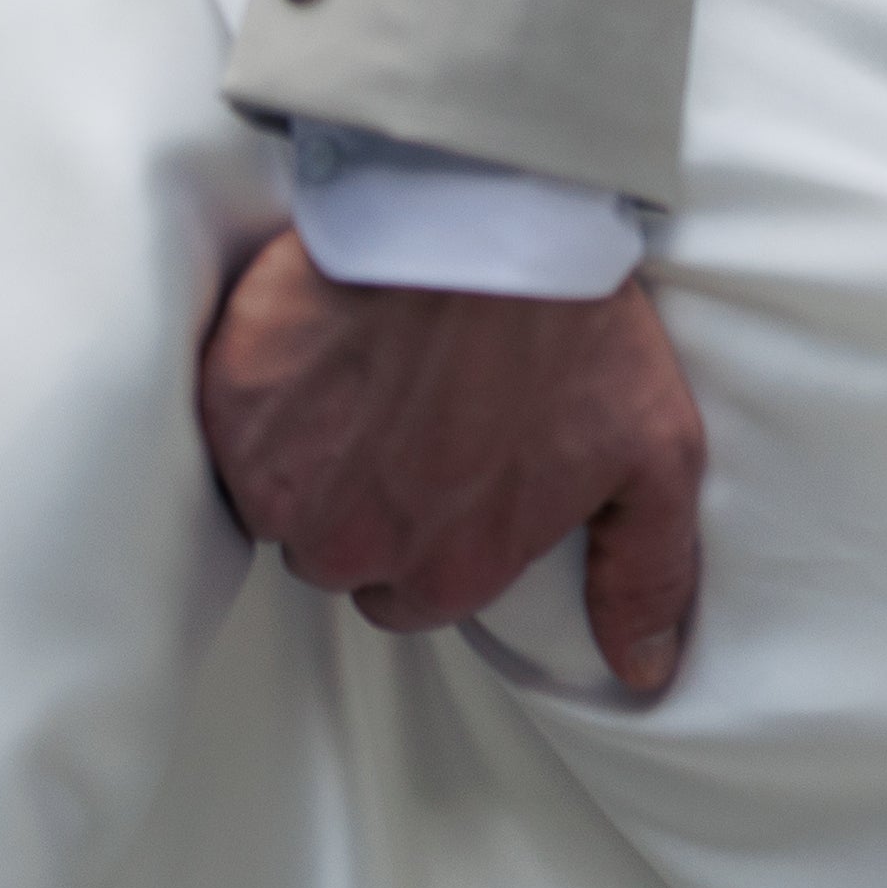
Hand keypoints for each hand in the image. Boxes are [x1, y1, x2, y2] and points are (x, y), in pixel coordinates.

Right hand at [196, 231, 708, 692]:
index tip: (455, 465)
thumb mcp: (655, 453)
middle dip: (373, 503)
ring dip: (316, 456)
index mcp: (453, 572)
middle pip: (345, 556)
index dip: (436, 531)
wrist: (486, 218)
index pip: (416, 597)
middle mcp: (358, 551)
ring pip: (286, 506)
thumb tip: (646, 669)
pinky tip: (324, 355)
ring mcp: (285, 488)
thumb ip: (646, 573)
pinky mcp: (231, 420)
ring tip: (375, 377)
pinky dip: (265, 406)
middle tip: (418, 413)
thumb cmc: (576, 328)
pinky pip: (233, 442)